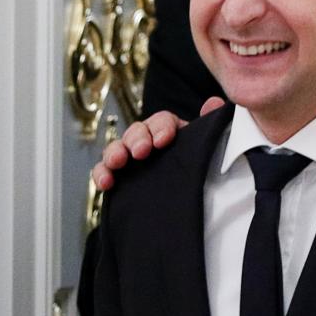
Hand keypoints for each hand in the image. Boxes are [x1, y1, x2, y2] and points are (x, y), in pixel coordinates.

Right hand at [90, 96, 225, 190]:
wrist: (199, 212)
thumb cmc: (203, 175)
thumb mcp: (209, 150)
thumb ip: (209, 127)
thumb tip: (214, 103)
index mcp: (172, 133)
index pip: (162, 121)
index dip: (161, 127)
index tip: (164, 140)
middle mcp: (149, 143)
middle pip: (137, 131)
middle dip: (136, 139)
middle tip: (141, 152)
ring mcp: (132, 161)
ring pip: (117, 148)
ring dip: (115, 153)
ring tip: (117, 162)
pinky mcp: (120, 180)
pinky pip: (104, 172)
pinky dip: (101, 174)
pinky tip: (105, 182)